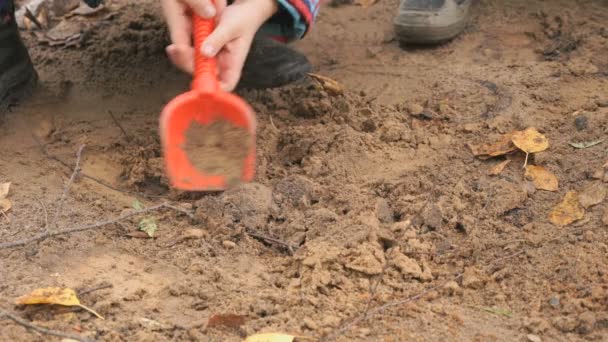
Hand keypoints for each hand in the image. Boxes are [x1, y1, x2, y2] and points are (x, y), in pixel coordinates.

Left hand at [162, 0, 277, 90]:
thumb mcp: (231, 27)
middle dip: (189, 68)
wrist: (243, 11)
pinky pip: (191, 57)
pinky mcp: (204, 51)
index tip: (199, 79)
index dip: (212, 89)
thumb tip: (205, 53)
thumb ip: (218, 39)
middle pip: (205, 78)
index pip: (225, 86)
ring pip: (195, 68)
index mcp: (233, 64)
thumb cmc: (243, 20)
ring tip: (174, 49)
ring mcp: (212, 59)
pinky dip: (183, 52)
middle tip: (179, 53)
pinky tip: (175, 47)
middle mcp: (222, 65)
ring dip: (183, 60)